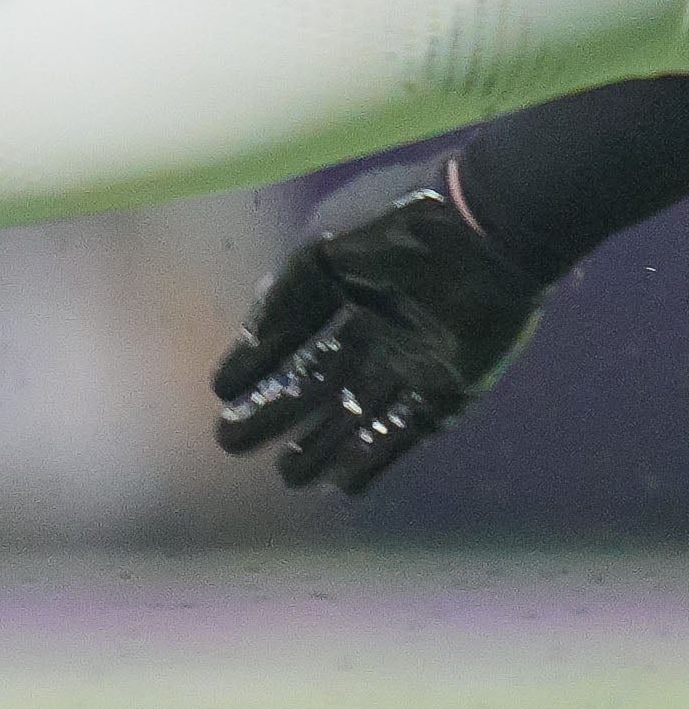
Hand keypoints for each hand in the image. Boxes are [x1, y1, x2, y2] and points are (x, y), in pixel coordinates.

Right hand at [211, 158, 546, 493]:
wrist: (485, 228)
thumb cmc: (396, 224)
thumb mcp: (320, 249)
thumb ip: (284, 296)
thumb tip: (251, 340)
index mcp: (347, 287)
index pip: (293, 334)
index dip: (256, 362)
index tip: (222, 391)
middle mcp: (378, 328)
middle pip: (318, 381)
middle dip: (276, 412)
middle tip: (231, 441)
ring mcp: (415, 359)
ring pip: (358, 412)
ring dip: (323, 444)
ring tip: (287, 477)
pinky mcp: (452, 384)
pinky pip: (407, 428)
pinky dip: (376, 456)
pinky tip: (342, 484)